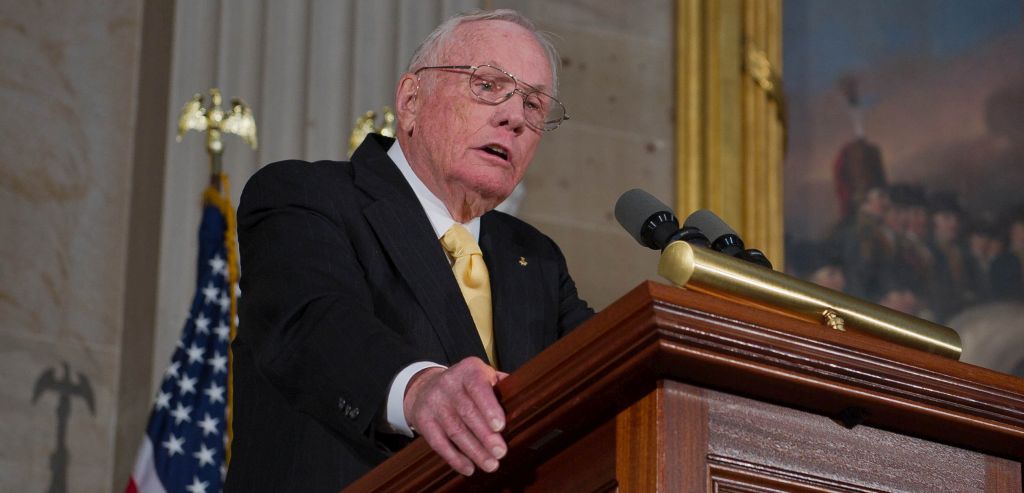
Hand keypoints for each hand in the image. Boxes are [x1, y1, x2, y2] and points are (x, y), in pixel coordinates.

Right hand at [404, 357, 507, 475]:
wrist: (425, 387)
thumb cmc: (466, 386)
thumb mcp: (483, 376)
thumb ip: (502, 385)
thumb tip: (525, 399)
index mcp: (469, 370)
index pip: (478, 387)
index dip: (489, 407)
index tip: (500, 426)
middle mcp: (448, 384)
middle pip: (467, 412)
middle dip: (485, 435)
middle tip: (501, 452)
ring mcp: (434, 402)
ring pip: (455, 430)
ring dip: (474, 451)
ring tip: (490, 464)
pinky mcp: (423, 420)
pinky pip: (439, 442)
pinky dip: (454, 458)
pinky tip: (469, 468)